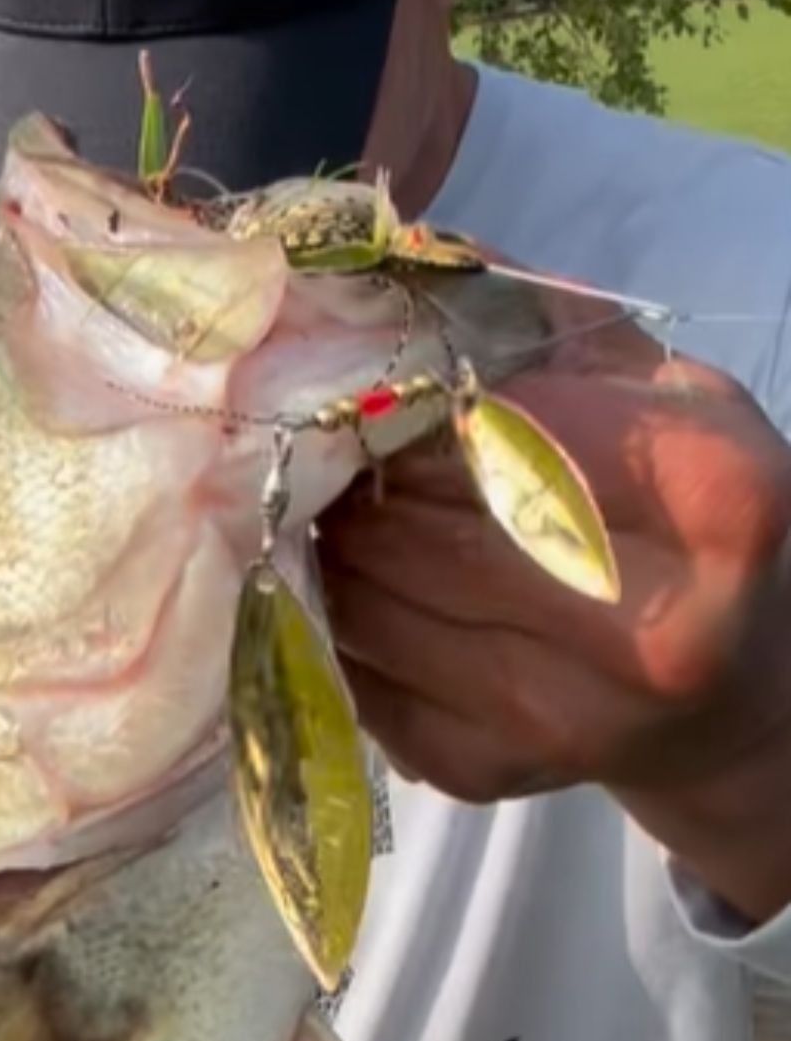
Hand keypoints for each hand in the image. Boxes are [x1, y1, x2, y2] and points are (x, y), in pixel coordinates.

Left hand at [315, 307, 790, 918]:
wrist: (730, 694)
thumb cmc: (688, 514)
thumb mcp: (662, 393)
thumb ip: (536, 324)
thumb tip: (375, 268)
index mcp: (716, 501)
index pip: (498, 424)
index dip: (407, 394)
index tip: (362, 372)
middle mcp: (649, 631)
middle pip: (416, 519)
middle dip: (346, 468)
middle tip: (310, 432)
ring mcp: (560, 718)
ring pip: (360, 595)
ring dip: (320, 537)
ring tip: (323, 496)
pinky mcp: (478, 771)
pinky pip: (343, 666)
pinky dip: (324, 609)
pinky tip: (348, 576)